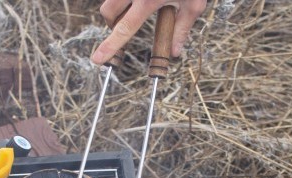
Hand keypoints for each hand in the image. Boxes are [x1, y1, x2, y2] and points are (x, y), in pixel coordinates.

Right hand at [91, 0, 206, 65]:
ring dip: (117, 7)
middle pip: (108, 12)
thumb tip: (174, 52)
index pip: (124, 29)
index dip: (110, 46)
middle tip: (125, 26)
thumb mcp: (194, 5)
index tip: (97, 59)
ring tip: (138, 5)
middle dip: (112, 23)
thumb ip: (181, 28)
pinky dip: (124, 0)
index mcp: (148, 0)